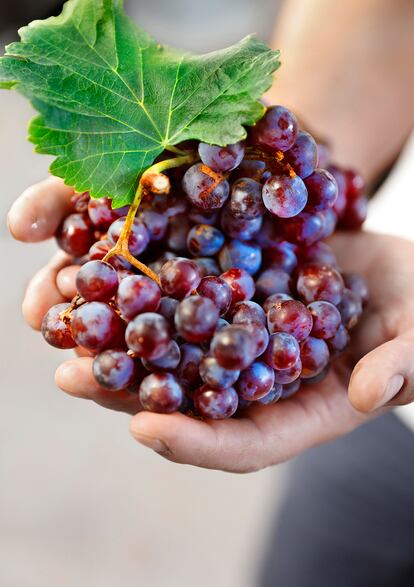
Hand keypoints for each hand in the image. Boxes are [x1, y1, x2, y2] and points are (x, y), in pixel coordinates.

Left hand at [8, 178, 413, 471]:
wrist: (406, 269)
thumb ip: (401, 367)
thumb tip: (366, 393)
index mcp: (302, 408)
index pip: (246, 441)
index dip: (199, 442)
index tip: (147, 432)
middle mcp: (260, 378)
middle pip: (191, 398)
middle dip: (132, 393)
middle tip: (74, 380)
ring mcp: (243, 333)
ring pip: (176, 347)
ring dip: (122, 340)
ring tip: (68, 327)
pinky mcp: (235, 291)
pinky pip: (187, 294)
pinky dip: (149, 286)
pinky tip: (108, 267)